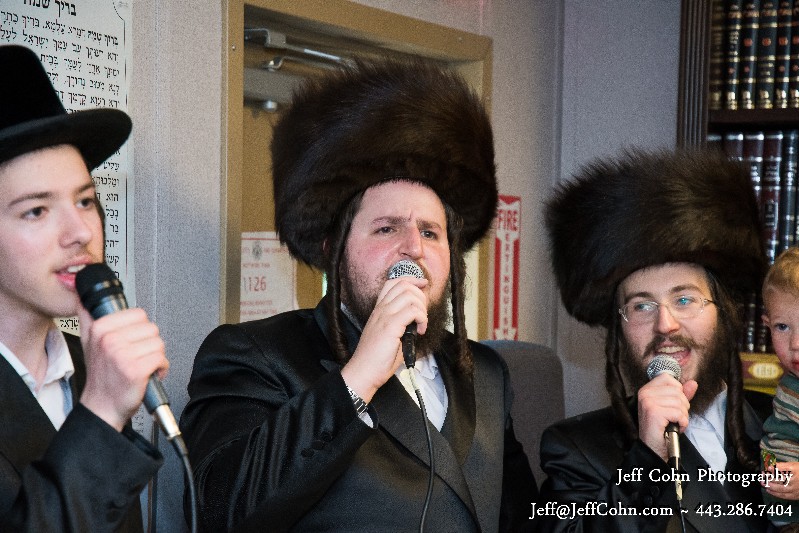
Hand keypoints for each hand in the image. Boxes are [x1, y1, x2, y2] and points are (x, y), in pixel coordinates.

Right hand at [76, 304, 167, 430]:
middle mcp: (109, 339)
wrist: (102, 406)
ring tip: (141, 365)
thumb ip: (89, 318)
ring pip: (158, 343)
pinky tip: (148, 374)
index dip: (139, 329)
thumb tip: (85, 297)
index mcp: (99, 328)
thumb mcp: (88, 343)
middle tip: (136, 356)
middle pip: (151, 328)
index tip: (130, 341)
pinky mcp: (136, 369)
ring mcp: (122, 354)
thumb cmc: (102, 377)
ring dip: (155, 356)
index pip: (138, 314)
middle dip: (148, 343)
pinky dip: (161, 368)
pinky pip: (162, 358)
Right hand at [341, 275, 428, 402]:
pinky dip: (422, 319)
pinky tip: (420, 331)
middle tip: (422, 314)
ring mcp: (384, 316)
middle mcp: (381, 309)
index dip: (411, 280)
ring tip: (421, 324)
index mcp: (379, 309)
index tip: (423, 285)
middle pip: (404, 285)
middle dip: (421, 296)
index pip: (393, 282)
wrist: (363, 372)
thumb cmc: (377, 359)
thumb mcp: (390, 336)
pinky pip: (413, 311)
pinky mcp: (390, 326)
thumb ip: (402, 324)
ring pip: (410, 295)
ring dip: (422, 308)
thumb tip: (418, 319)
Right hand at [637, 373, 696, 460]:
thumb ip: (682, 394)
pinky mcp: (654, 412)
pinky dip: (682, 423)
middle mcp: (645, 393)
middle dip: (682, 406)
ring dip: (682, 416)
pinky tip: (675, 427)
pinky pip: (679, 413)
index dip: (678, 391)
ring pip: (680, 402)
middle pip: (677, 390)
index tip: (674, 404)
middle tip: (673, 417)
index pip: (669, 378)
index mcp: (647, 389)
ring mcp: (648, 402)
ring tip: (674, 422)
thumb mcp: (672, 408)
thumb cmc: (661, 428)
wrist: (653, 448)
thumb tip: (693, 383)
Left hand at [764, 462, 798, 500]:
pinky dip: (774, 493)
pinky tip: (768, 490)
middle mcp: (794, 480)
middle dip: (768, 477)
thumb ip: (783, 466)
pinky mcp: (795, 495)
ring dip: (769, 485)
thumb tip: (771, 466)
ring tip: (762, 483)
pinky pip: (783, 495)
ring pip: (779, 488)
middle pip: (779, 479)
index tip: (768, 467)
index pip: (783, 469)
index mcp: (795, 470)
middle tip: (762, 475)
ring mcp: (794, 489)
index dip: (774, 469)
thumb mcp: (794, 465)